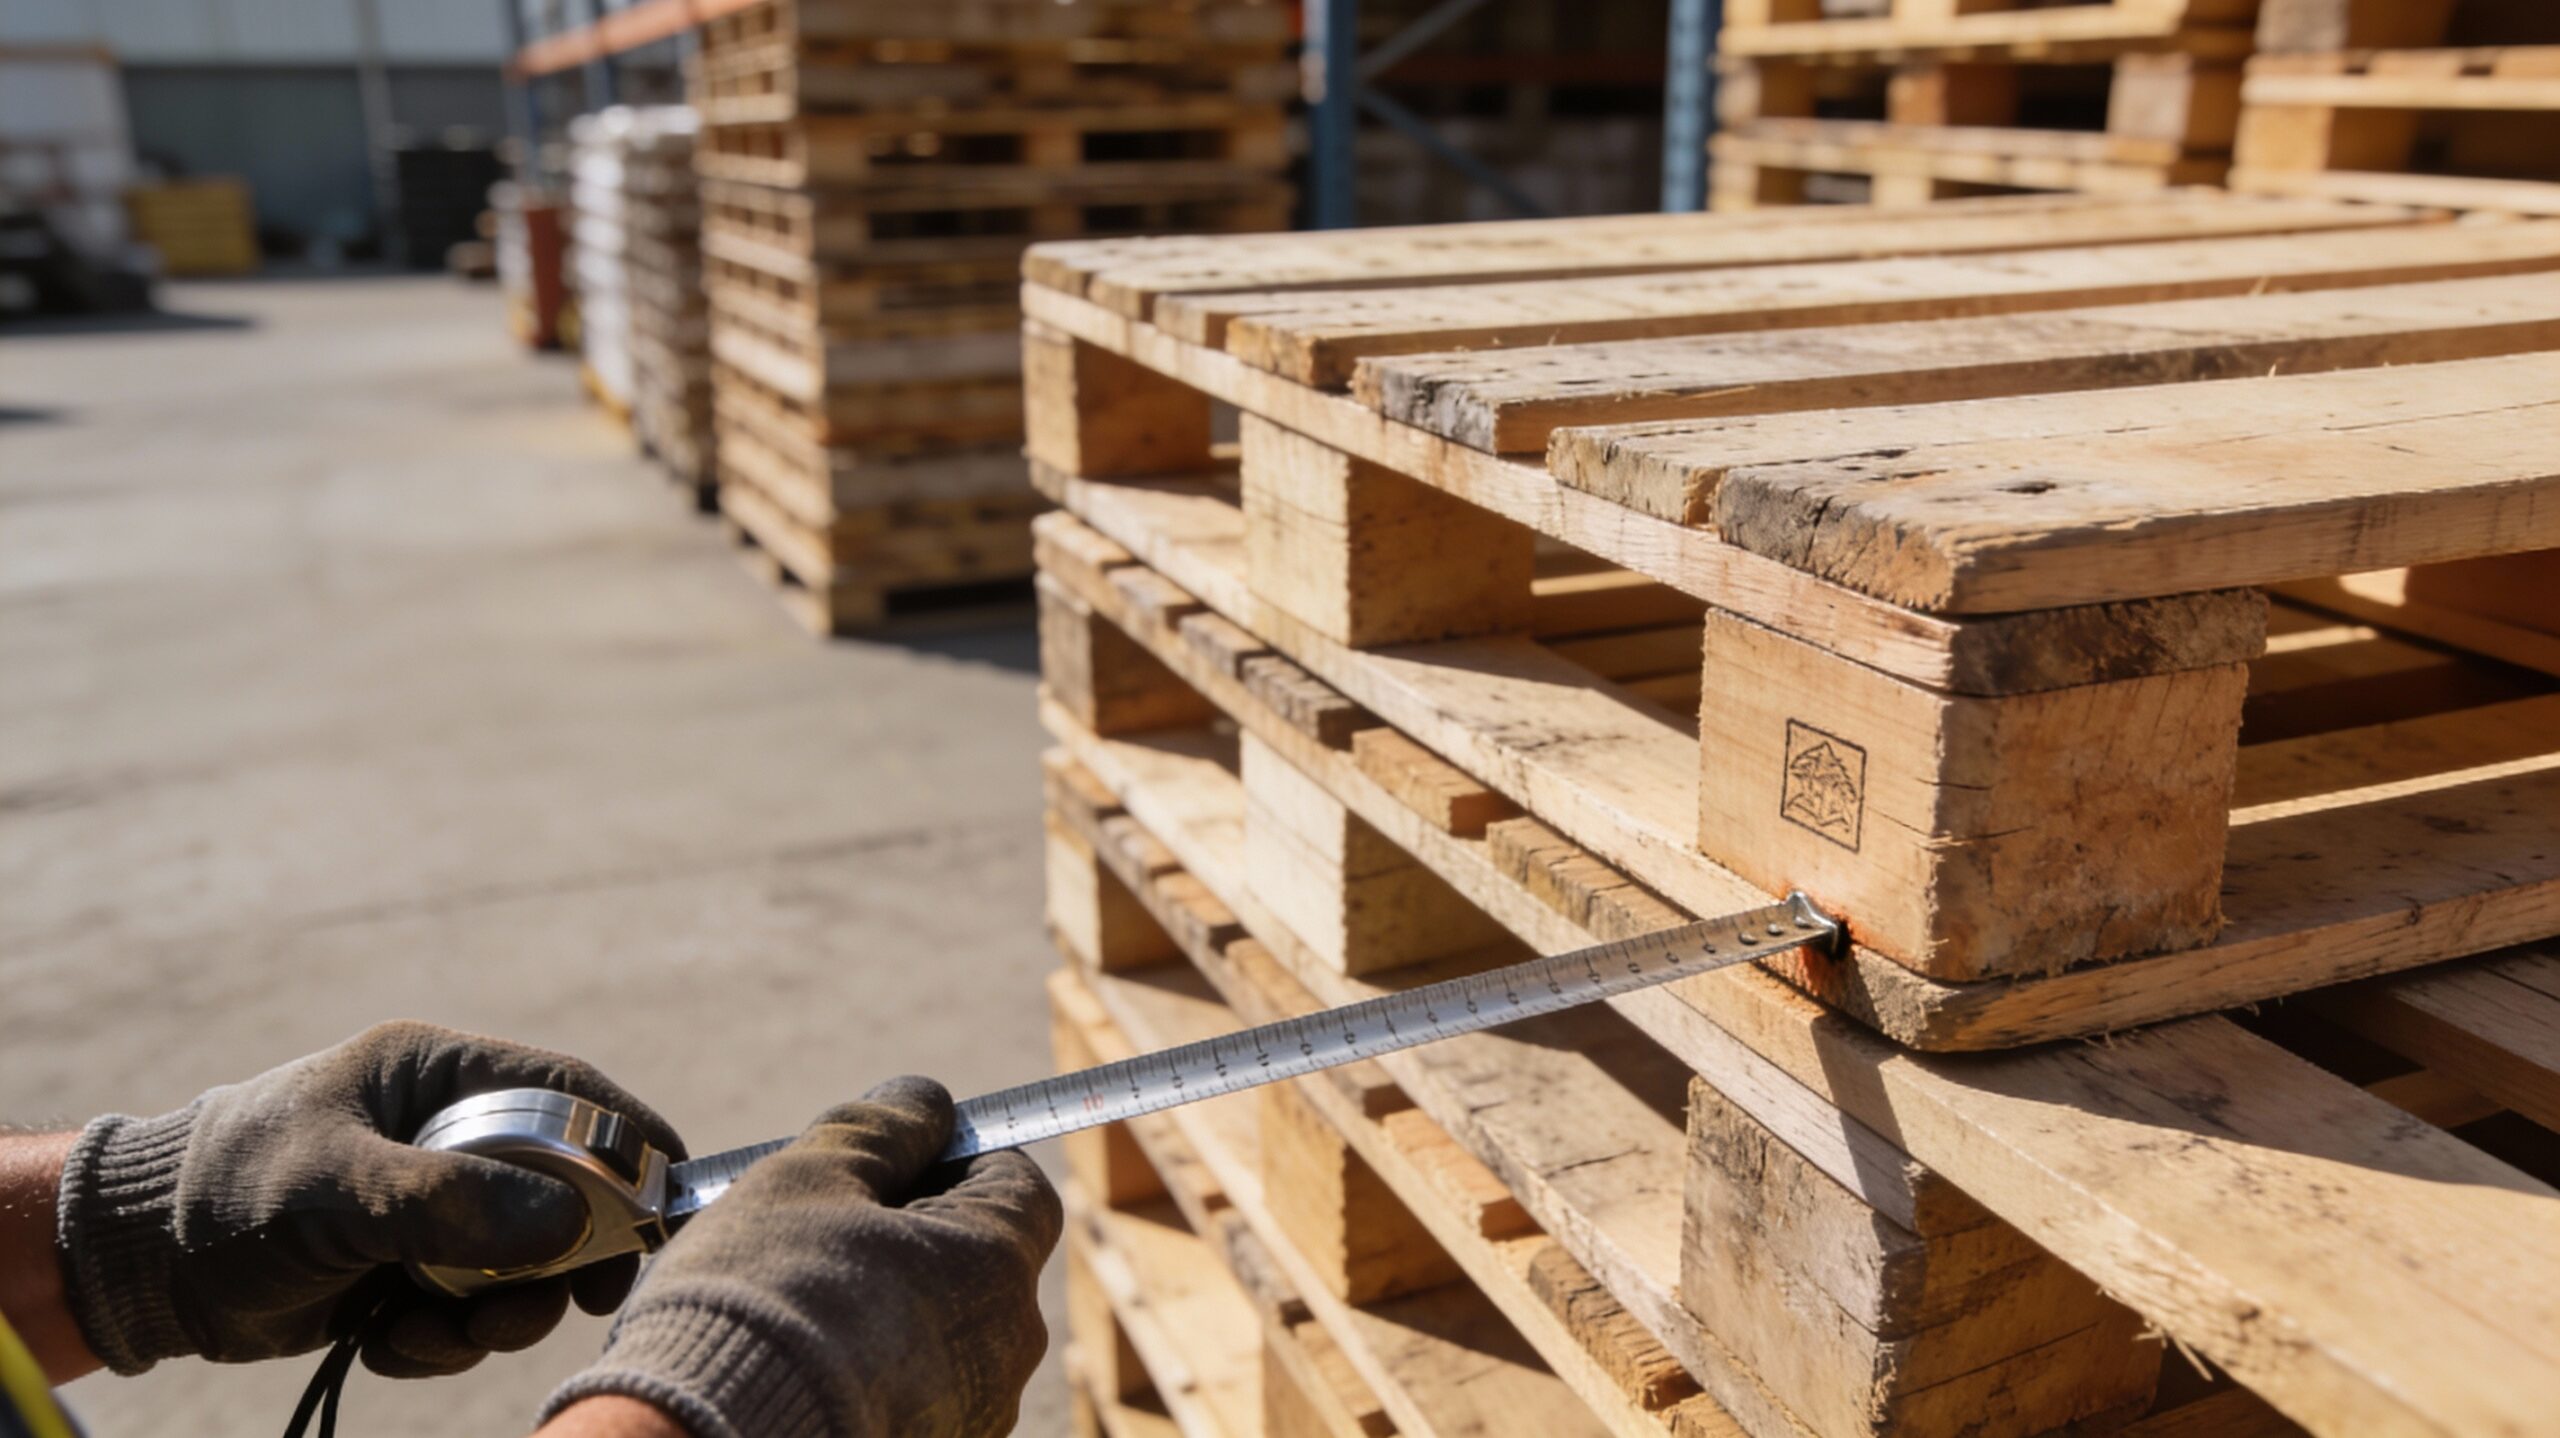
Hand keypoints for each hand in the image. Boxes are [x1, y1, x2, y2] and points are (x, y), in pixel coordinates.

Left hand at [55, 1021, 682, 1377]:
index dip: (629, 1138)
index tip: (666, 1196)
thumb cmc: (231, 1189)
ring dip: (498, 1314)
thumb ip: (450, 1200)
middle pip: (561, 1194)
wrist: (141, 1266)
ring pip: (520, 1266)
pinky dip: (443, 1340)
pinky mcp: (410, 1268)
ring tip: (442, 1334)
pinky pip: (470, 1310)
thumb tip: (567, 1229)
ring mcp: (432, 1205)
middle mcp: (447, 1134)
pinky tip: (390, 1341)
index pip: (567, 1093)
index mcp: (438, 1074)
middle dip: (562, 1260)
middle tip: (574, 1303)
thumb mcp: (338, 1186)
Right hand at [542, 1077, 1061, 1437]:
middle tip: (826, 1229)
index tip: (889, 1161)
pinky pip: (916, 1388)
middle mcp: (1007, 1347)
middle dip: (914, 1231)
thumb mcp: (814, 1177)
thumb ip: (882, 1129)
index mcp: (996, 1263)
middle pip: (980, 1257)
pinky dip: (875, 1365)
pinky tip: (805, 1360)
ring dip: (891, 1300)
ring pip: (945, 1327)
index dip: (954, 1157)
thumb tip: (928, 1106)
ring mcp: (974, 1413)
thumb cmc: (765, 1298)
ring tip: (802, 1300)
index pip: (1015, 1182)